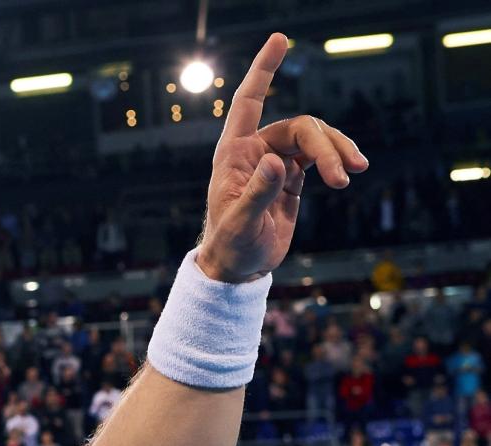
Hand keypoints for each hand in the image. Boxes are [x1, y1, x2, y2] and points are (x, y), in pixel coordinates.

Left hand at [196, 34, 368, 283]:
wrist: (239, 268)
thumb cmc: (230, 246)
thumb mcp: (240, 222)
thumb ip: (258, 192)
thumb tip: (278, 162)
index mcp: (234, 153)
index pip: (248, 101)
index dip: (263, 70)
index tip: (279, 39)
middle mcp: (254, 151)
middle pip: (300, 127)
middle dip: (326, 146)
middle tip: (344, 175)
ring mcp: (275, 161)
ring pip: (314, 139)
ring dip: (337, 152)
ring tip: (353, 175)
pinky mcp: (292, 176)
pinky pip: (320, 155)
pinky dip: (338, 160)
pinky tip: (350, 172)